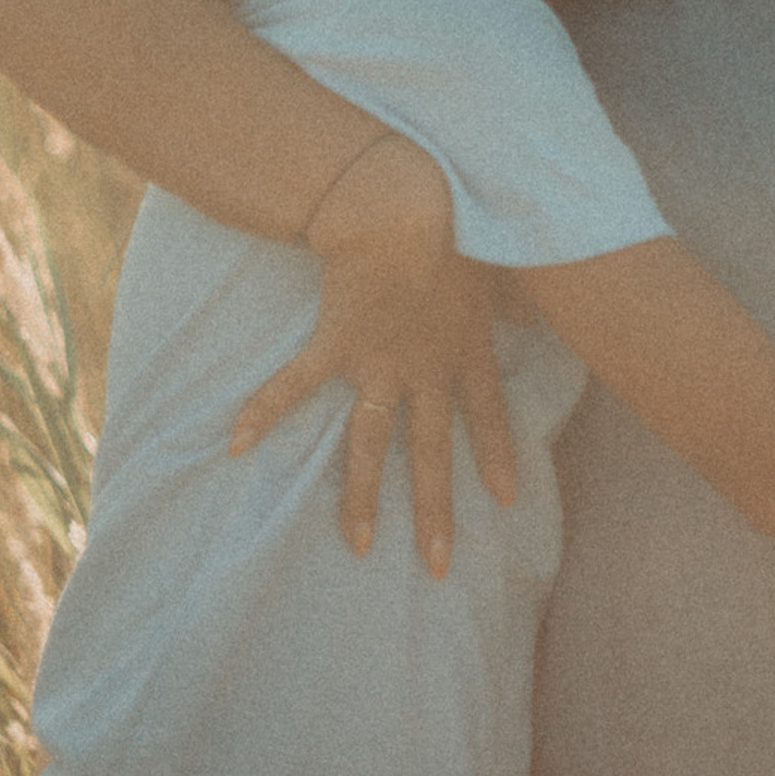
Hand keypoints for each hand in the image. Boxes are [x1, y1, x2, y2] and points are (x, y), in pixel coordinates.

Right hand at [226, 135, 515, 576]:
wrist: (406, 209)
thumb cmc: (459, 226)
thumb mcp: (500, 265)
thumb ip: (514, 299)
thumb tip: (537, 314)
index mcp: (468, 351)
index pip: (488, 415)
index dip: (497, 456)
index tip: (507, 500)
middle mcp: (425, 370)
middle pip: (431, 452)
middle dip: (435, 512)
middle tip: (440, 566)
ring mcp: (379, 364)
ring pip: (370, 443)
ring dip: (362, 497)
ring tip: (358, 545)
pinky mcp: (336, 346)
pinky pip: (295, 385)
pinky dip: (264, 410)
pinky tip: (237, 444)